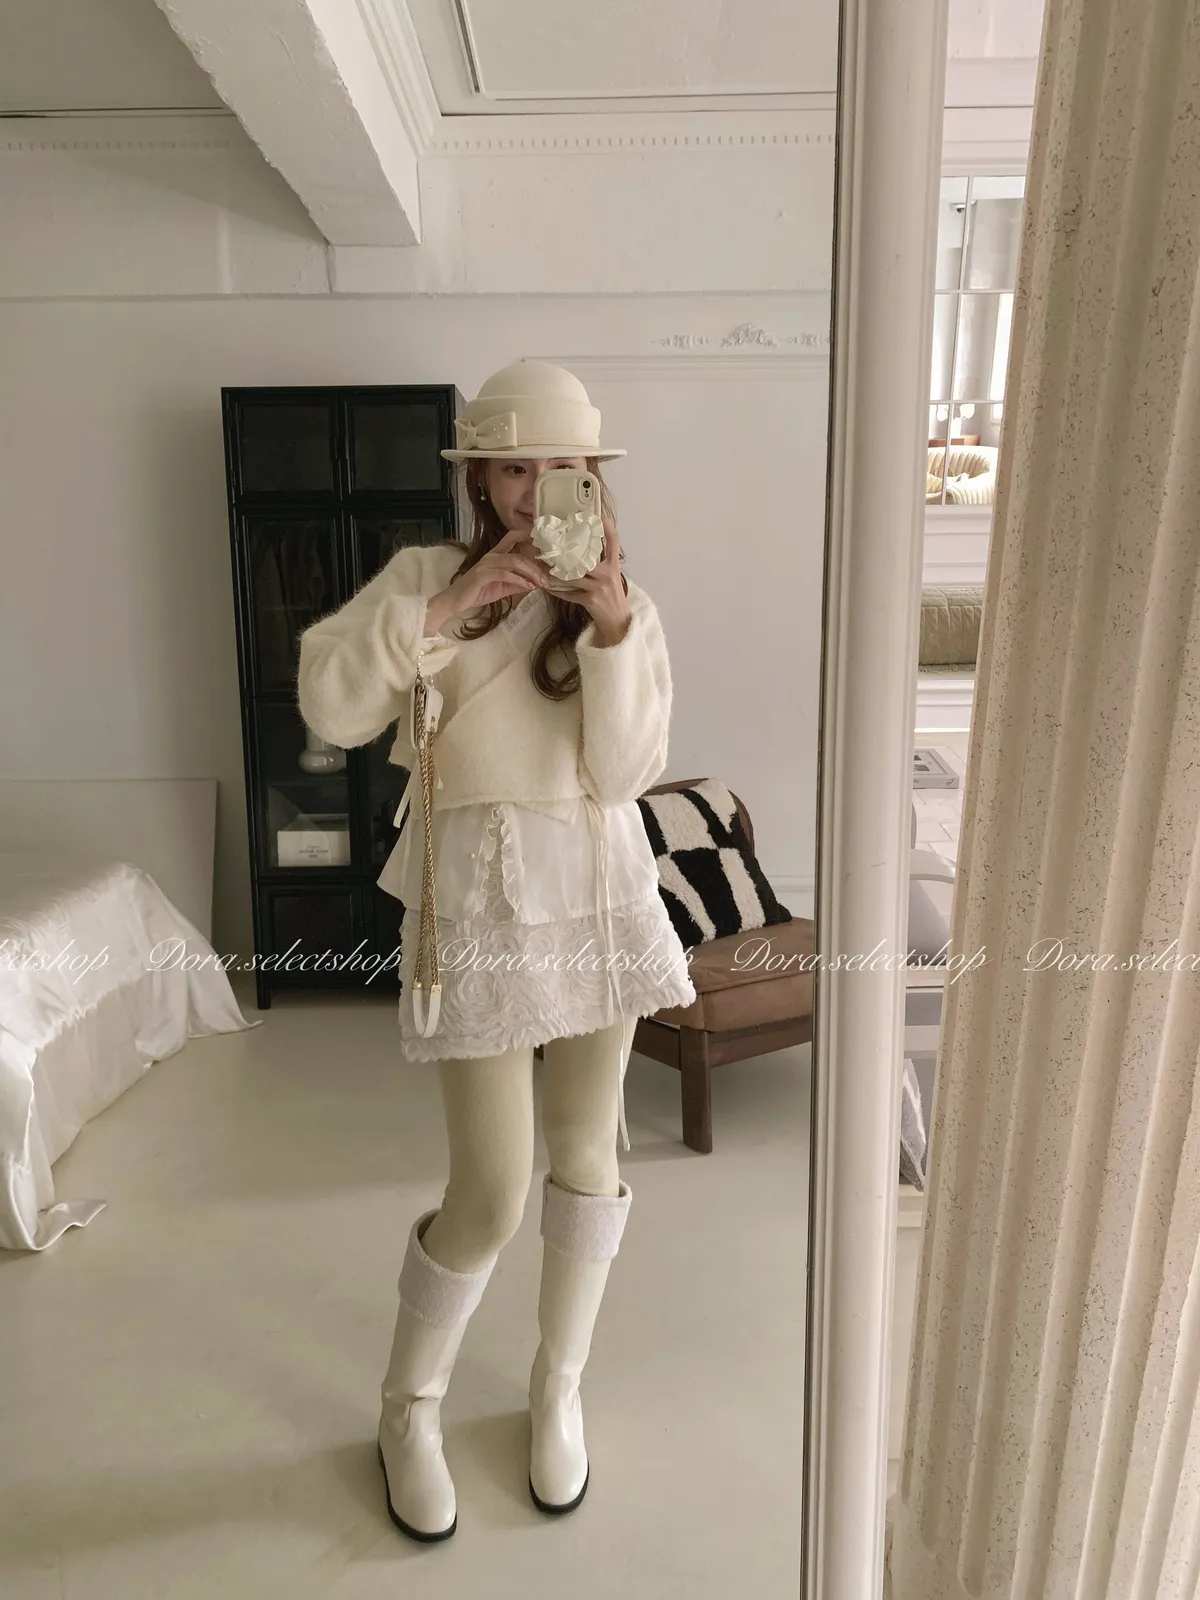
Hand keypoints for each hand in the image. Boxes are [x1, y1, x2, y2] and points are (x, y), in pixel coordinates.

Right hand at [442, 527, 550, 615]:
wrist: (455, 601)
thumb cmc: (478, 592)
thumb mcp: (503, 588)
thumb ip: (518, 583)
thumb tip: (536, 583)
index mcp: (496, 555)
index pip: (511, 537)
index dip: (525, 534)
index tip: (541, 539)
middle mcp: (491, 556)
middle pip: (519, 555)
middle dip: (536, 567)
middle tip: (547, 579)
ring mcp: (486, 564)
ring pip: (514, 562)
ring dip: (530, 573)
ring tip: (541, 583)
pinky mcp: (482, 575)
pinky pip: (505, 574)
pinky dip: (519, 580)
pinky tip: (528, 586)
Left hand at [546, 514, 630, 642]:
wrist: (617, 621)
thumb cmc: (612, 597)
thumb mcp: (612, 577)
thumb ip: (601, 563)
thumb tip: (581, 549)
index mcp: (613, 566)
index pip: (614, 542)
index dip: (607, 527)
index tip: (599, 514)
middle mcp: (608, 574)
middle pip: (585, 557)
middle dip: (568, 551)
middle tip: (552, 542)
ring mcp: (599, 588)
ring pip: (572, 576)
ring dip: (556, 572)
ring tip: (543, 565)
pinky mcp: (590, 600)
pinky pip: (569, 594)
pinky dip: (557, 591)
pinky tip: (546, 587)